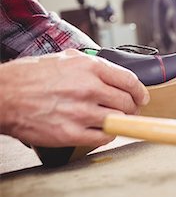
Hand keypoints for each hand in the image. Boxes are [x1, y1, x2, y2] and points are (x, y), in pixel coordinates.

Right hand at [0, 49, 148, 146]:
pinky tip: (101, 131)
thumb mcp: (65, 59)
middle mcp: (89, 89)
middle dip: (132, 107)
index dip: (140, 91)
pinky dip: (107, 135)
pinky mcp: (72, 133)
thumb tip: (112, 74)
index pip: (130, 81)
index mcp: (90, 68)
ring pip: (118, 120)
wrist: (3, 96)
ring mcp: (81, 113)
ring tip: (112, 119)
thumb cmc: (30, 77)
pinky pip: (103, 138)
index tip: (142, 97)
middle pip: (127, 102)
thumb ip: (92, 65)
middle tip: (129, 110)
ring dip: (119, 121)